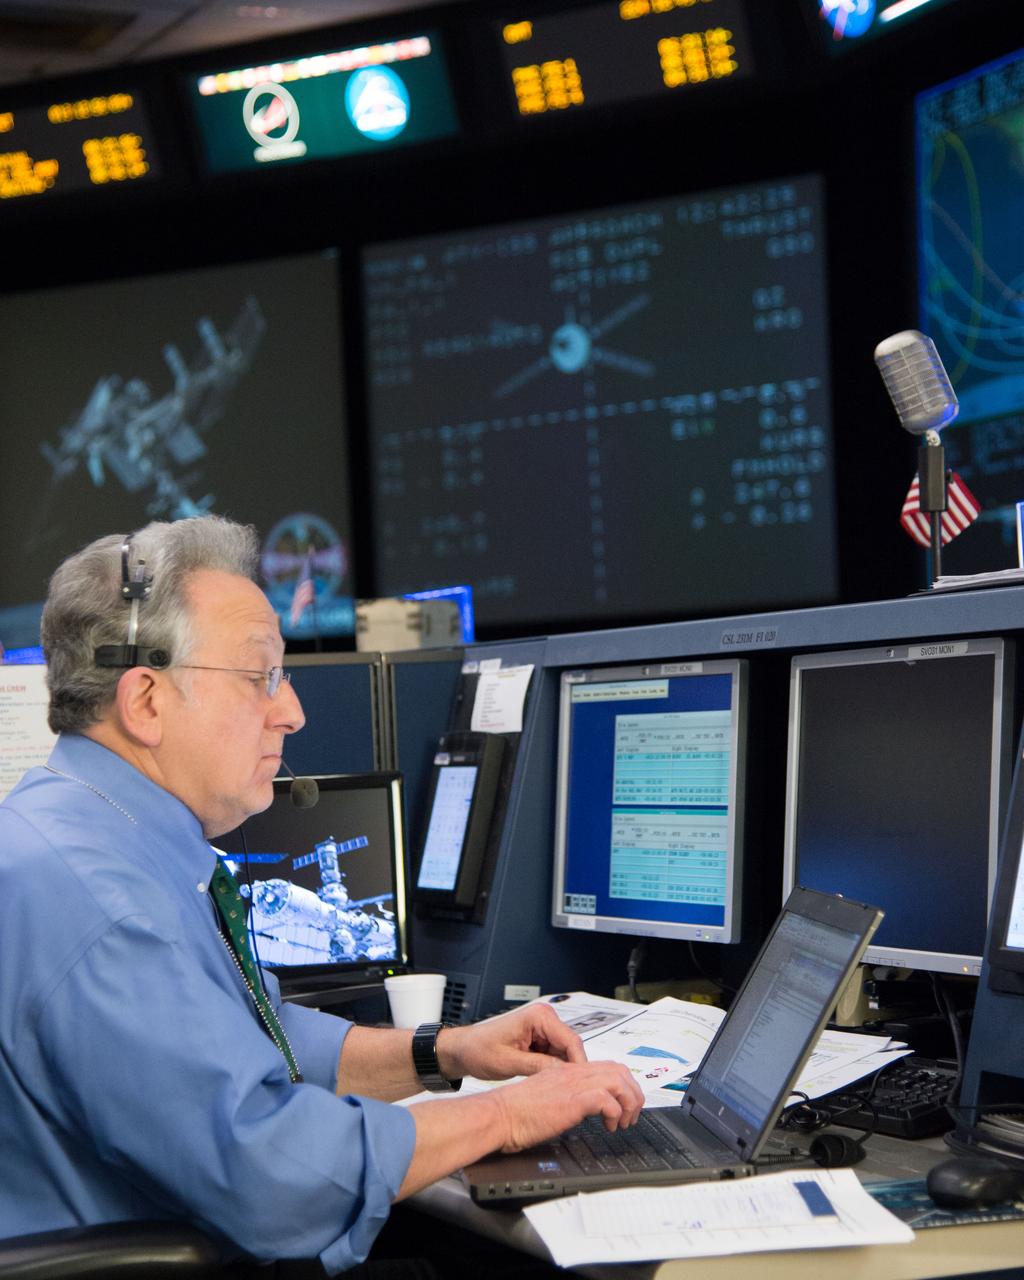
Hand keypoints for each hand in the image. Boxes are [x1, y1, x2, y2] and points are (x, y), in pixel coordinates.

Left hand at [436, 1003, 585, 1082]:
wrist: (464, 1050)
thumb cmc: (478, 1049)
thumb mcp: (509, 1062)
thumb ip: (539, 1067)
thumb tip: (564, 1075)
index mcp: (538, 1016)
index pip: (571, 1040)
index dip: (579, 1065)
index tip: (582, 1085)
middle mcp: (543, 1018)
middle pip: (571, 1047)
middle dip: (570, 1069)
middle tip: (570, 1092)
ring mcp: (542, 1029)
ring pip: (565, 1053)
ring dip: (561, 1071)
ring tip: (553, 1089)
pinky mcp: (540, 1039)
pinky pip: (556, 1056)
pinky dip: (553, 1070)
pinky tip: (545, 1082)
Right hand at [491, 1059, 643, 1152]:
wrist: (498, 1116)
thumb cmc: (514, 1113)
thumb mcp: (546, 1098)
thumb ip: (564, 1096)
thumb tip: (580, 1108)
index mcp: (565, 1071)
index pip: (605, 1067)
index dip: (622, 1084)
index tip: (623, 1104)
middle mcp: (571, 1073)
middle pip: (617, 1070)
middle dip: (632, 1092)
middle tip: (631, 1114)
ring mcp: (572, 1085)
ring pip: (617, 1080)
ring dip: (628, 1102)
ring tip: (624, 1121)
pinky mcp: (571, 1100)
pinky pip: (606, 1099)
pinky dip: (615, 1113)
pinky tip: (609, 1126)